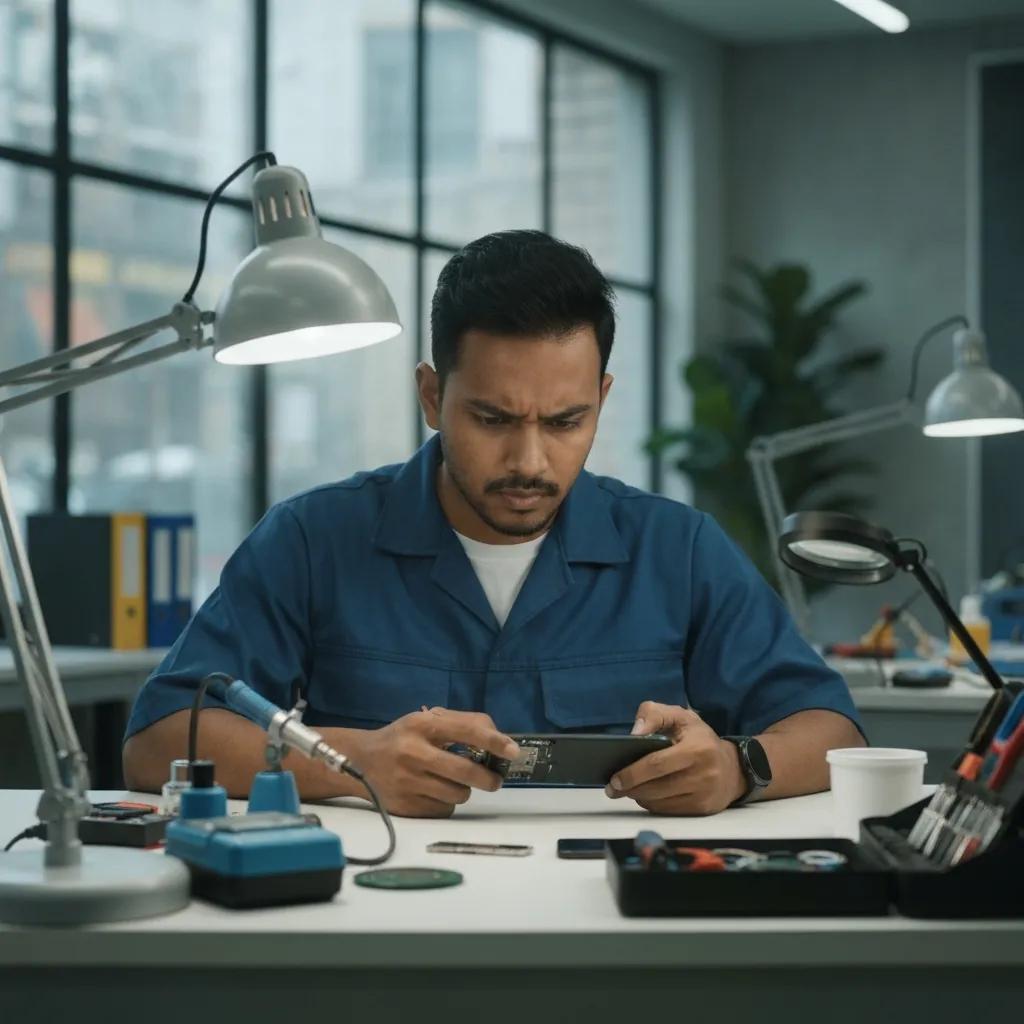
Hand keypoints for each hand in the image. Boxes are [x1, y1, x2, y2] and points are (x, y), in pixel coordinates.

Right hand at [355, 707, 519, 817]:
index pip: (466, 731)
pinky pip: (444, 809)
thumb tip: (498, 739)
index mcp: (421, 726)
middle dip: (487, 778)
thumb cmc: (403, 738)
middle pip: (465, 771)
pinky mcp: (406, 806)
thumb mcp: (425, 721)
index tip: (513, 750)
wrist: (360, 761)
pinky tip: (433, 790)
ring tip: (451, 780)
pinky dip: (446, 801)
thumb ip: (461, 724)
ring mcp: (407, 782)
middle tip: (494, 779)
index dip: (494, 741)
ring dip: (463, 789)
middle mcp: (413, 753)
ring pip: (458, 794)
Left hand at [605, 701, 746, 815]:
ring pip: (660, 802)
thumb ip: (654, 714)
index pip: (657, 764)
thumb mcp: (680, 716)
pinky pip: (669, 811)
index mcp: (697, 748)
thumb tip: (634, 733)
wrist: (733, 767)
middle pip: (656, 787)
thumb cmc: (700, 738)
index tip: (614, 778)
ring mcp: (704, 794)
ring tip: (626, 790)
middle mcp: (703, 774)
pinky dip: (652, 804)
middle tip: (612, 789)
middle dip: (630, 789)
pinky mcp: (703, 809)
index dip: (633, 773)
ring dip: (638, 797)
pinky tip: (645, 795)